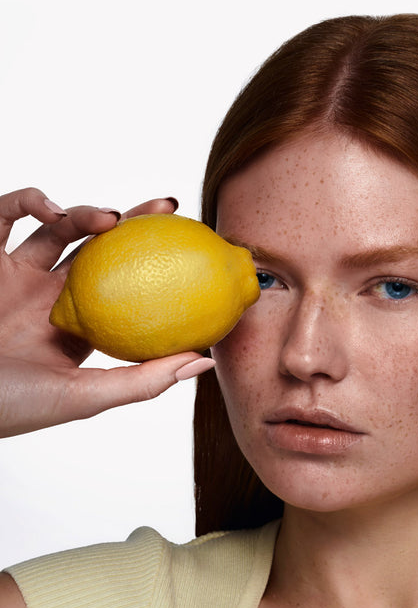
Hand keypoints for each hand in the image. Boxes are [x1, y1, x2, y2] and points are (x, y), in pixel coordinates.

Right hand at [0, 188, 214, 437]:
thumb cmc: (9, 406)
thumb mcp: (84, 396)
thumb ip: (144, 380)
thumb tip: (207, 359)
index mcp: (77, 323)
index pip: (126, 283)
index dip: (155, 262)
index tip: (190, 245)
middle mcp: (48, 294)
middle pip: (99, 246)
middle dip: (133, 221)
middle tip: (168, 207)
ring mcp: (13, 272)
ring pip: (58, 226)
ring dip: (86, 212)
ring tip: (110, 220)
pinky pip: (3, 213)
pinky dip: (29, 201)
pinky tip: (51, 209)